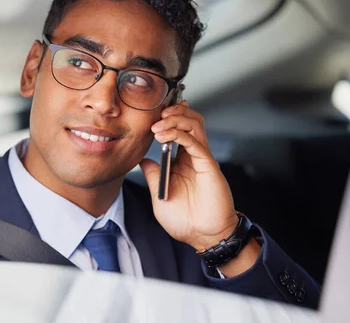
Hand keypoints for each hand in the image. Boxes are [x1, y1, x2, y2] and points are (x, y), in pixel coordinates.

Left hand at [139, 100, 238, 250]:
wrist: (203, 236)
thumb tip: (142, 161)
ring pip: (195, 125)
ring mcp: (202, 159)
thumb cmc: (185, 221)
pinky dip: (180, 134)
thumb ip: (153, 176)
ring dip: (176, 119)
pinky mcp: (208, 165)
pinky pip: (195, 142)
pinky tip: (165, 136)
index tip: (151, 116)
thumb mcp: (160, 196)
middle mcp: (194, 156)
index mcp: (183, 161)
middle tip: (156, 114)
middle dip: (174, 112)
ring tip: (158, 124)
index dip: (168, 118)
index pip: (179, 129)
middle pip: (190, 120)